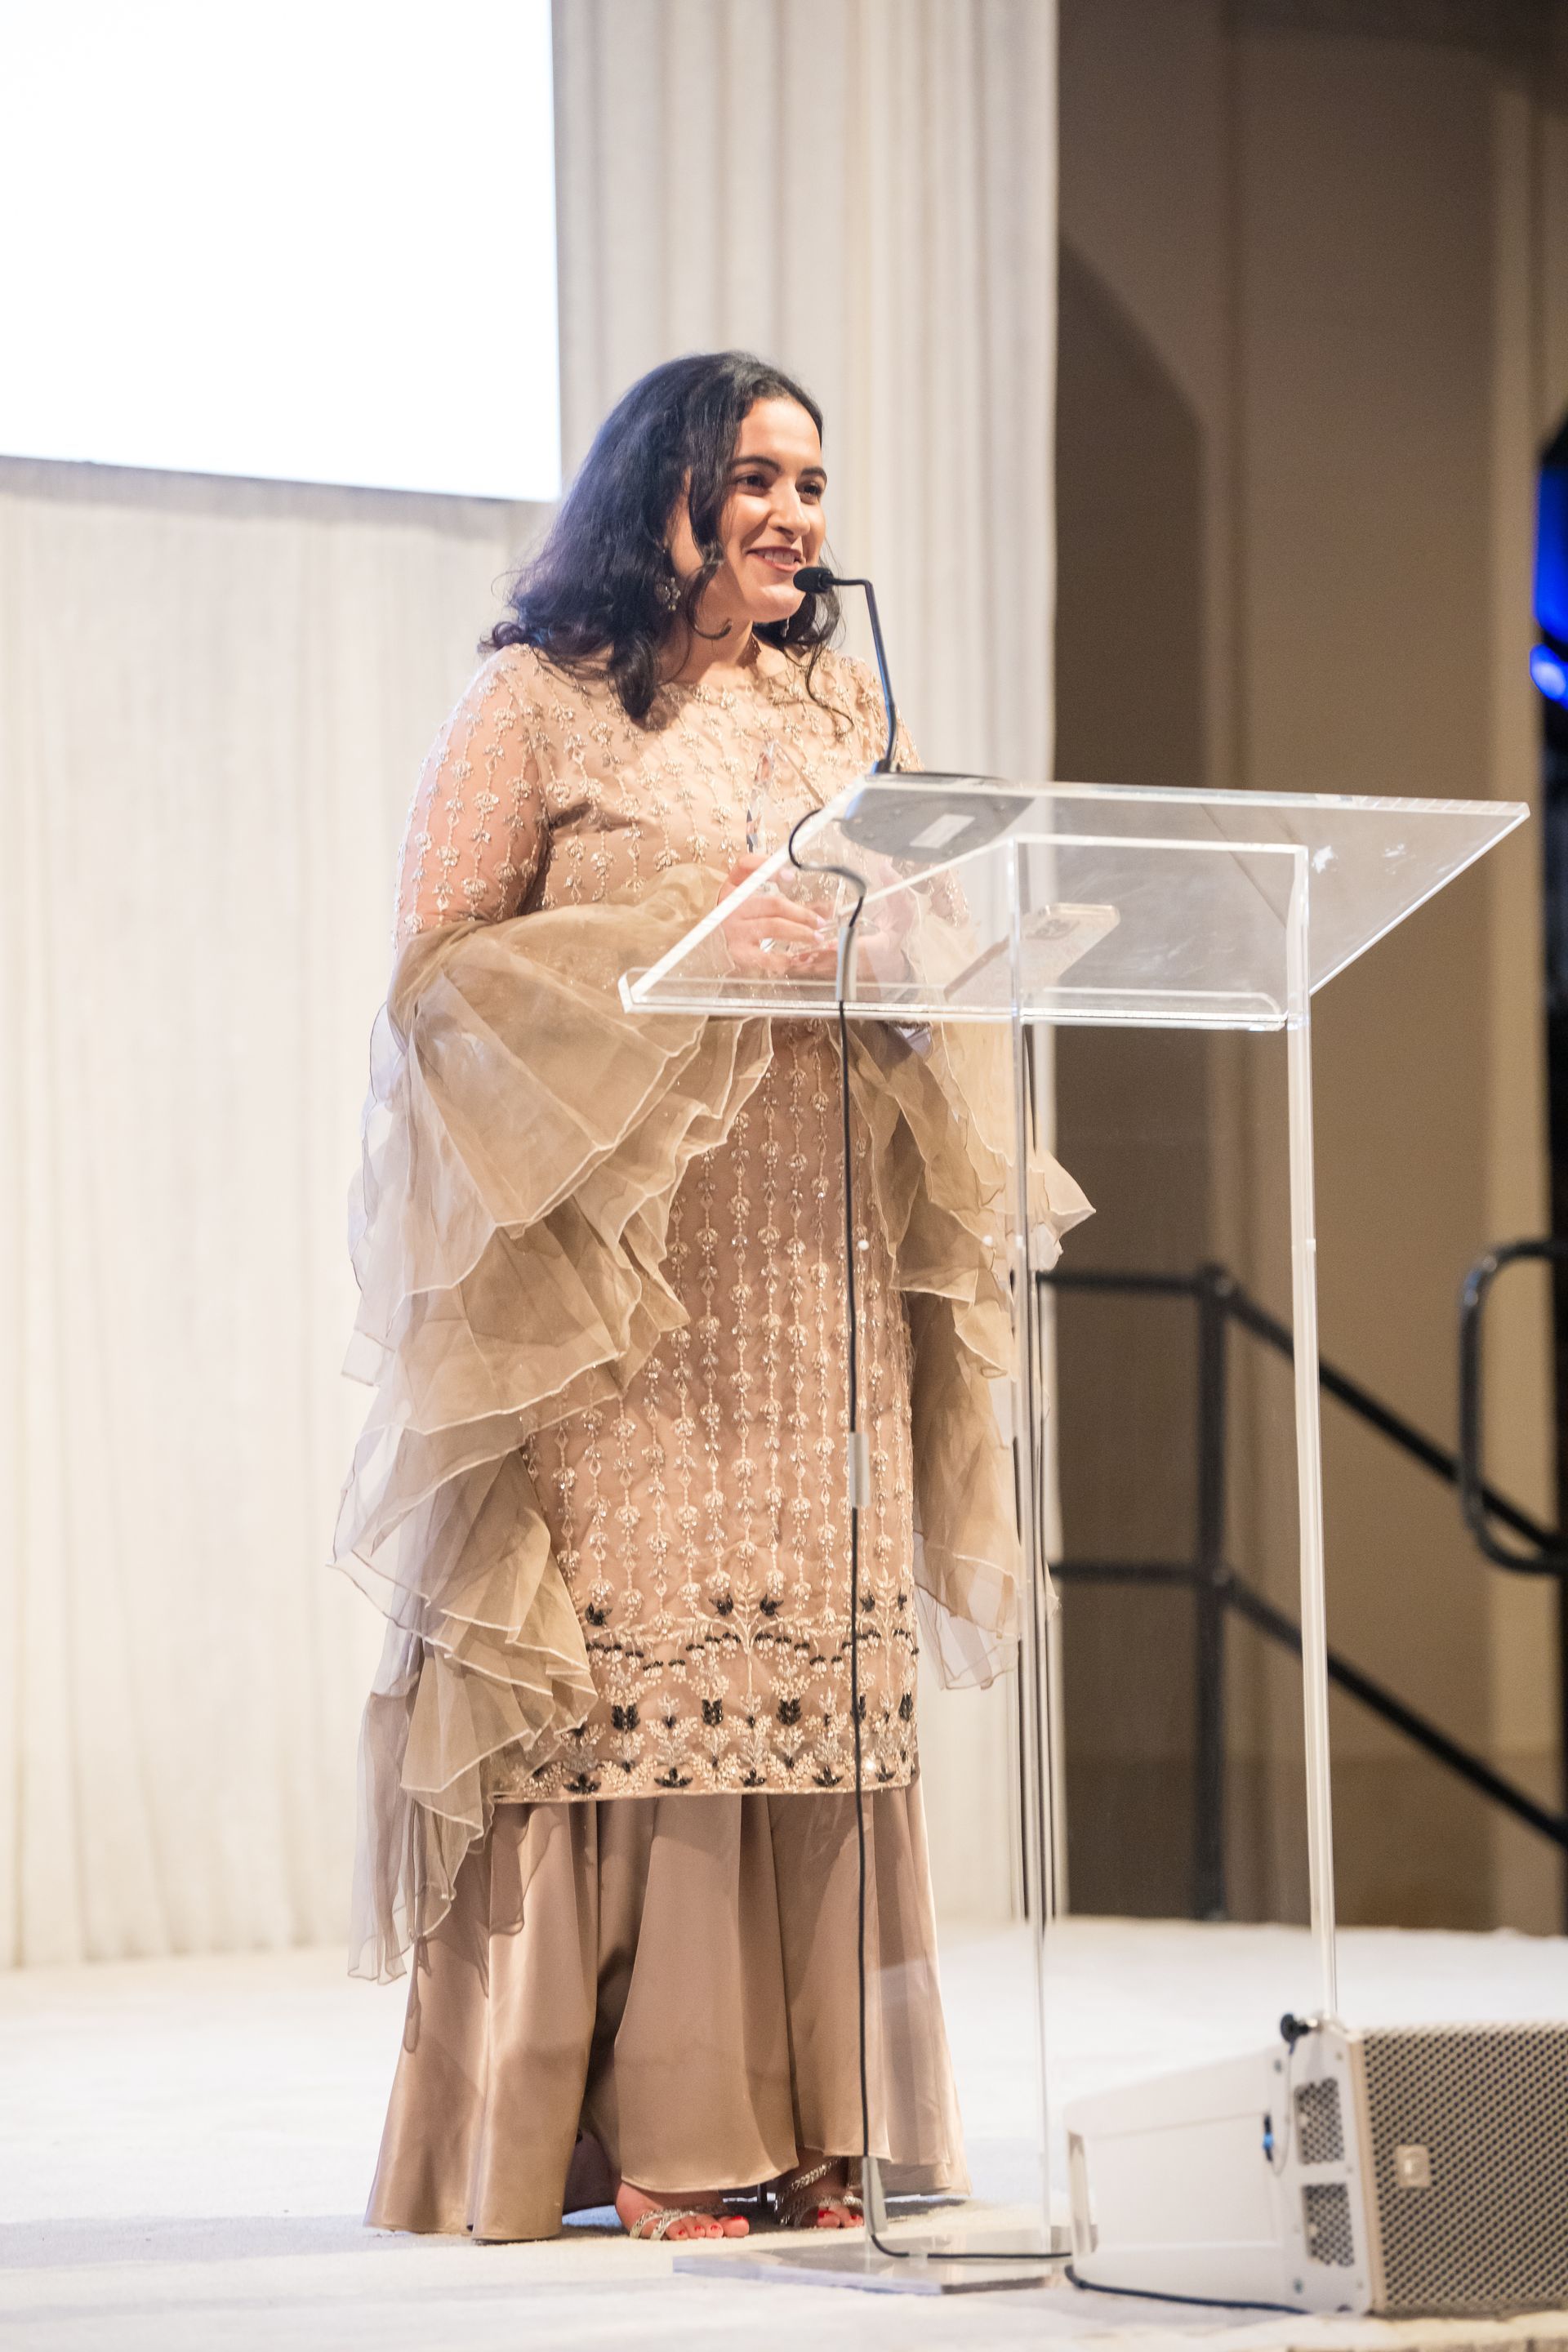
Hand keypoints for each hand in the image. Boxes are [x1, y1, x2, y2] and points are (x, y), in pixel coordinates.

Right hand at [719, 856, 837, 978]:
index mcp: (733, 886)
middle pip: (773, 903)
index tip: (791, 875)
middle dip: (801, 913)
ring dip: (800, 933)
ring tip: (816, 937)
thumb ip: (773, 894)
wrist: (706, 945)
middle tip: (819, 922)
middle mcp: (732, 905)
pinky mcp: (738, 951)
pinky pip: (764, 956)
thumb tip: (820, 905)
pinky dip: (782, 959)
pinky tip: (794, 958)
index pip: (745, 866)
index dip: (768, 867)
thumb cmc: (733, 919)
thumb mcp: (744, 898)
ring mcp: (735, 929)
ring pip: (774, 926)